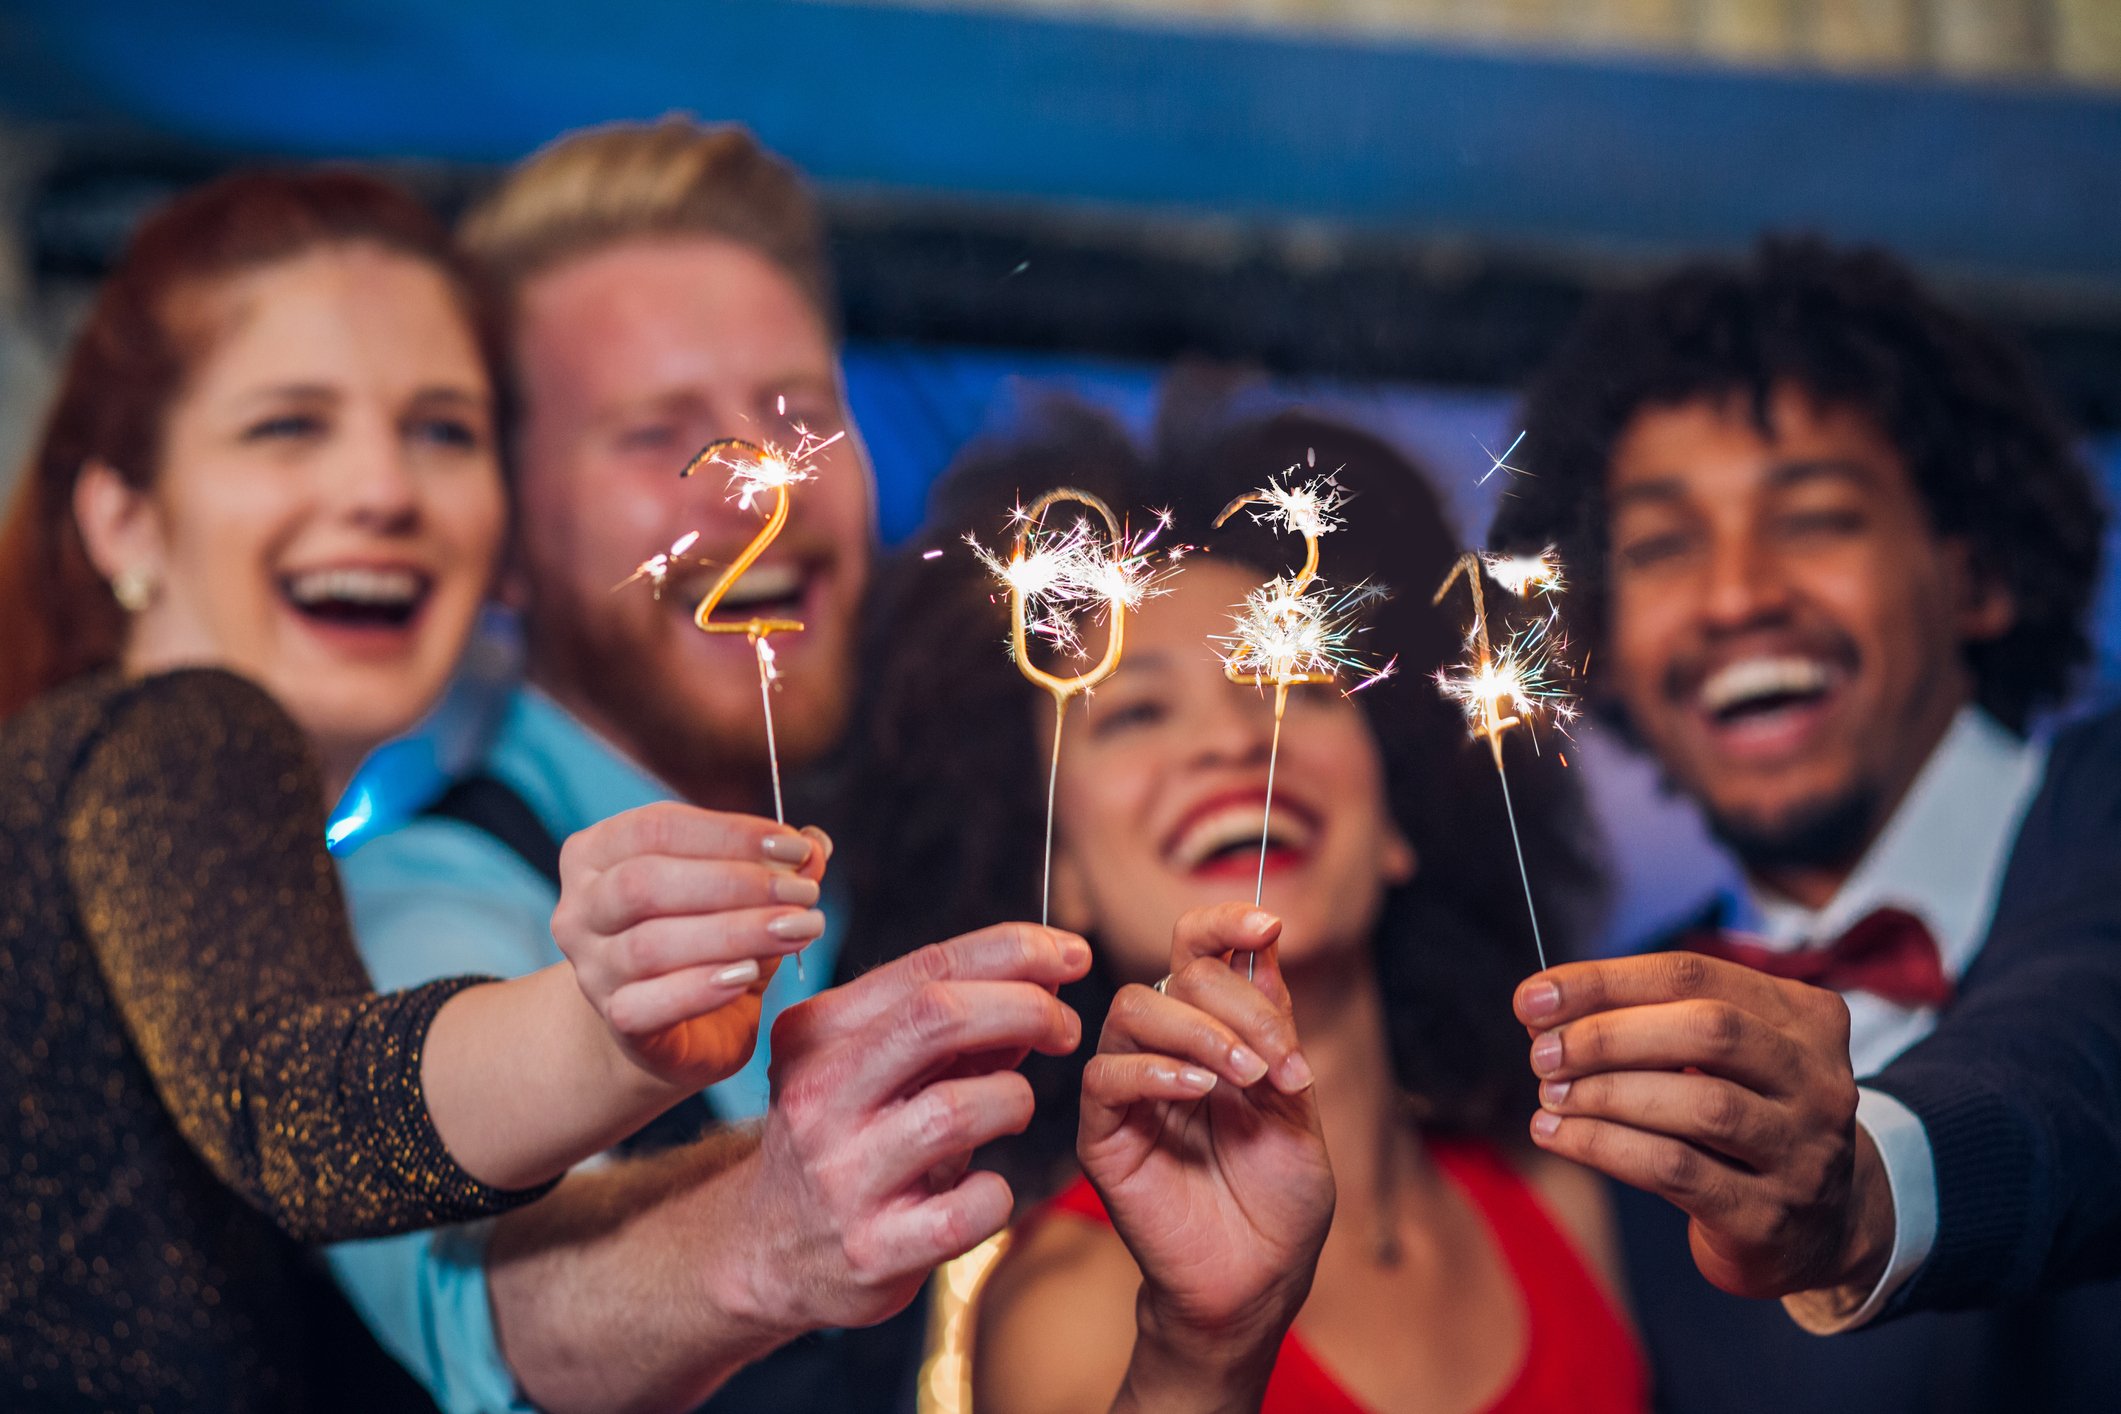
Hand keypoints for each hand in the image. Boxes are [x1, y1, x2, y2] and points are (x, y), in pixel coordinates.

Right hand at [553, 802, 829, 1089]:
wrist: (671, 1029)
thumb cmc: (705, 943)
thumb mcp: (743, 896)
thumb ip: (774, 865)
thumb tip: (816, 843)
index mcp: (598, 854)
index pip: (656, 828)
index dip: (730, 833)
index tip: (797, 847)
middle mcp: (581, 909)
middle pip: (646, 882)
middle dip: (736, 883)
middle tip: (804, 893)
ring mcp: (591, 970)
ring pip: (650, 944)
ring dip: (734, 932)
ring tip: (795, 929)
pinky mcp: (616, 1022)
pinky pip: (647, 1004)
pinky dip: (701, 987)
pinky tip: (748, 976)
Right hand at [713, 921, 1090, 1335]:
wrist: (764, 1251)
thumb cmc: (840, 1140)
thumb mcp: (873, 1068)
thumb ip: (950, 1027)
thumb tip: (1044, 979)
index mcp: (816, 1033)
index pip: (928, 968)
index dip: (1014, 951)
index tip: (1070, 954)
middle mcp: (819, 1096)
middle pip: (939, 1017)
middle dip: (1025, 1008)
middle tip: (1066, 1028)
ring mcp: (842, 1175)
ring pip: (960, 1108)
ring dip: (1012, 1099)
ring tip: (1010, 1109)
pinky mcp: (872, 1249)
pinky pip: (974, 1205)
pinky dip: (997, 1192)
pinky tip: (981, 1191)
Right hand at [1084, 903, 1332, 1394]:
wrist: (1257, 1286)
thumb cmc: (1280, 1204)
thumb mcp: (1296, 1105)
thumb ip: (1276, 1027)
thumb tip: (1264, 938)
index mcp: (1213, 1033)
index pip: (1195, 950)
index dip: (1223, 923)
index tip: (1267, 923)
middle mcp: (1166, 1050)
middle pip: (1171, 973)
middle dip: (1235, 1004)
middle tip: (1279, 1063)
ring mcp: (1130, 1091)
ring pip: (1131, 1010)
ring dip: (1198, 1032)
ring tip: (1247, 1080)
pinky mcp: (1103, 1135)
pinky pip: (1105, 1077)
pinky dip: (1154, 1071)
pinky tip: (1200, 1093)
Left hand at [1514, 952, 1891, 1298]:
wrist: (1820, 1230)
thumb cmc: (1744, 1121)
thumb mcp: (1723, 1060)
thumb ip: (1652, 1022)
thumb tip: (1544, 1007)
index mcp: (1806, 1018)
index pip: (1693, 974)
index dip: (1604, 981)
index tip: (1532, 997)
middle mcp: (1819, 1080)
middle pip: (1709, 1030)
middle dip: (1608, 1035)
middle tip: (1542, 1052)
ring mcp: (1804, 1151)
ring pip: (1700, 1103)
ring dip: (1604, 1093)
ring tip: (1548, 1095)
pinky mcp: (1771, 1216)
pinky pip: (1677, 1169)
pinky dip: (1604, 1146)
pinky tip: (1558, 1134)